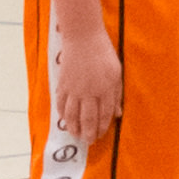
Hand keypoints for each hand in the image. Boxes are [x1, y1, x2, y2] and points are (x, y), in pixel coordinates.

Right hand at [51, 19, 124, 145]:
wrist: (82, 36)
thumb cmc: (103, 53)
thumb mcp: (117, 72)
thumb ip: (116, 94)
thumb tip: (118, 114)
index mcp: (106, 88)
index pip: (104, 114)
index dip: (103, 127)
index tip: (101, 135)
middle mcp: (89, 91)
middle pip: (88, 118)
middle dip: (88, 133)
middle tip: (88, 142)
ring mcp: (74, 88)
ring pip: (72, 114)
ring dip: (74, 127)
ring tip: (75, 135)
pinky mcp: (63, 84)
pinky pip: (61, 103)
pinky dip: (62, 114)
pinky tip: (65, 120)